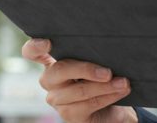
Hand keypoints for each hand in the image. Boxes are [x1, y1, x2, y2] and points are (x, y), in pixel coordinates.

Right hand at [22, 38, 137, 122]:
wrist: (111, 106)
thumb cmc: (101, 77)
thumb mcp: (96, 62)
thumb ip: (92, 53)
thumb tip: (108, 46)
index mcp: (52, 61)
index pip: (32, 52)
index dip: (35, 47)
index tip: (47, 42)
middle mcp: (49, 79)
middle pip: (60, 70)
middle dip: (86, 69)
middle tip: (108, 72)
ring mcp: (56, 99)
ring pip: (79, 90)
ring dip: (105, 86)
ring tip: (123, 82)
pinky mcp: (68, 114)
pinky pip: (89, 104)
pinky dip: (108, 96)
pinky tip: (121, 91)